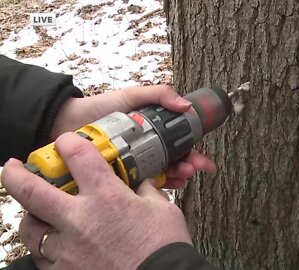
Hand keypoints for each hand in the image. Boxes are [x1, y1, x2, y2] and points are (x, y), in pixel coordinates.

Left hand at [2, 133, 191, 268]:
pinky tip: (57, 246)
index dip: (68, 142)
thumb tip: (141, 184)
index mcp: (106, 197)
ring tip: (39, 215)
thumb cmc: (163, 248)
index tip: (65, 142)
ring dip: (33, 217)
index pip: (78, 156)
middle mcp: (79, 220)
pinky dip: (46, 249)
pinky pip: (42, 258)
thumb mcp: (161, 209)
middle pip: (31, 191)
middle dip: (16, 175)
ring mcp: (67, 249)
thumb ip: (145, 191)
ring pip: (31, 228)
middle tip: (12, 168)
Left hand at [51, 85, 215, 187]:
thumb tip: (185, 105)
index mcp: (153, 134)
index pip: (180, 146)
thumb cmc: (99, 109)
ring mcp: (133, 167)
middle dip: (189, 167)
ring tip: (182, 177)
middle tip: (193, 169)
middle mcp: (146, 152)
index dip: (195, 154)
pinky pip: (139, 188)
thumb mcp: (131, 96)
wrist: (65, 124)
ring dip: (176, 178)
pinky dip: (154, 190)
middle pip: (175, 163)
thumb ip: (158, 95)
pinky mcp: (117, 180)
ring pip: (162, 176)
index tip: (205, 162)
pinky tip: (164, 189)